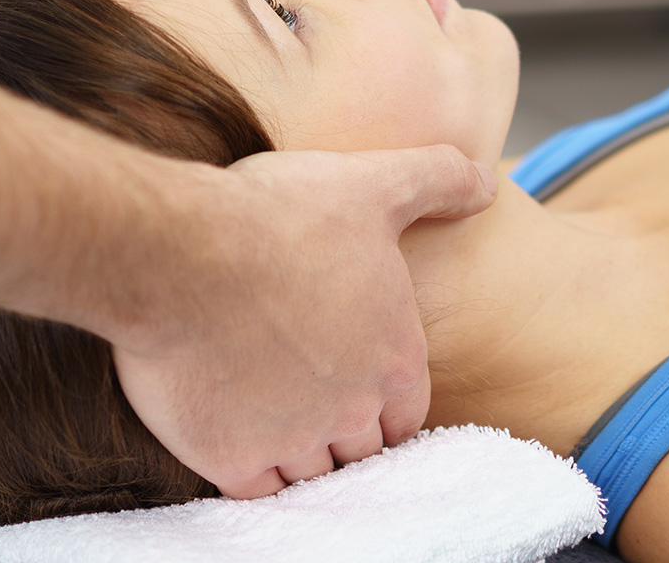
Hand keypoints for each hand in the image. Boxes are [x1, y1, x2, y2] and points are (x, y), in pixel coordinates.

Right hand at [111, 144, 496, 498]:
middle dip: (341, 429)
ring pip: (310, 472)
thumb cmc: (274, 215)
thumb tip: (489, 182)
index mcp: (394, 356)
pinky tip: (232, 435)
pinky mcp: (232, 458)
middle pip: (361, 448)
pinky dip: (250, 469)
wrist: (179, 253)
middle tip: (305, 398)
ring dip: (296, 451)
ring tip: (266, 416)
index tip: (351, 381)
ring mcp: (294, 439)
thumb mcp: (371, 182)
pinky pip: (256, 488)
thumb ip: (437, 179)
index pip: (406, 412)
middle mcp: (354, 409)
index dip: (382, 401)